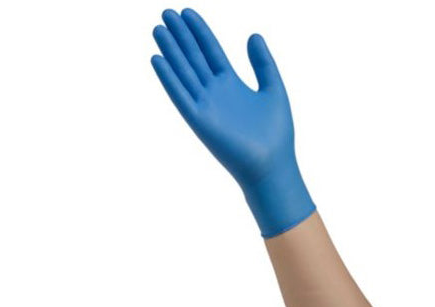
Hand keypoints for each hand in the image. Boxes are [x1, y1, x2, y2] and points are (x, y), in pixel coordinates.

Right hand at [151, 8, 314, 236]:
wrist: (272, 164)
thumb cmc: (276, 132)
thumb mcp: (273, 88)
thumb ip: (263, 63)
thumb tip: (253, 35)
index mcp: (232, 84)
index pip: (211, 51)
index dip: (199, 32)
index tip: (187, 12)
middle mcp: (215, 93)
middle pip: (194, 58)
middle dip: (181, 36)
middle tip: (166, 12)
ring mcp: (206, 106)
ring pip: (184, 73)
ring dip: (170, 52)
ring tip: (158, 29)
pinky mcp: (199, 121)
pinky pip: (180, 96)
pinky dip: (168, 79)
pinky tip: (157, 59)